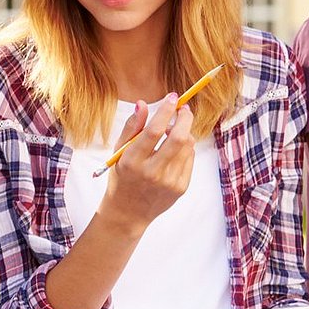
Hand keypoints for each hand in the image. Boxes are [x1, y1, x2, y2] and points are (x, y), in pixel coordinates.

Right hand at [101, 95, 195, 229]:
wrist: (128, 212)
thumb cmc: (121, 177)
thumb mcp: (119, 152)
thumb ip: (131, 127)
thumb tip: (143, 104)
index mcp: (132, 161)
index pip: (153, 131)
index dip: (165, 111)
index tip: (172, 97)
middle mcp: (152, 172)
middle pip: (178, 138)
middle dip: (185, 118)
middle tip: (184, 109)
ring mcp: (169, 181)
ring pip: (187, 147)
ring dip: (184, 133)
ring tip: (174, 131)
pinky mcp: (181, 187)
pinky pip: (190, 159)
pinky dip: (185, 149)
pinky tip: (174, 150)